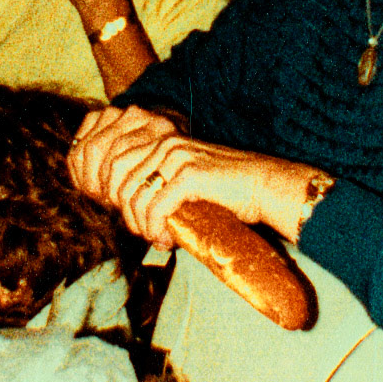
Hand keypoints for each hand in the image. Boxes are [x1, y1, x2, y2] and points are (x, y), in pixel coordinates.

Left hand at [69, 106, 304, 245]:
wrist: (265, 186)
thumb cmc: (227, 189)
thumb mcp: (185, 181)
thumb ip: (158, 187)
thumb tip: (128, 212)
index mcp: (160, 141)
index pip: (116, 167)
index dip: (118, 199)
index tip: (135, 222)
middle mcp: (165, 144)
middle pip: (120, 183)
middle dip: (128, 215)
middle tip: (144, 235)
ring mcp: (176, 157)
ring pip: (135, 197)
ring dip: (141, 226)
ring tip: (157, 240)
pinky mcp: (189, 175)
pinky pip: (155, 207)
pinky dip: (155, 229)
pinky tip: (166, 240)